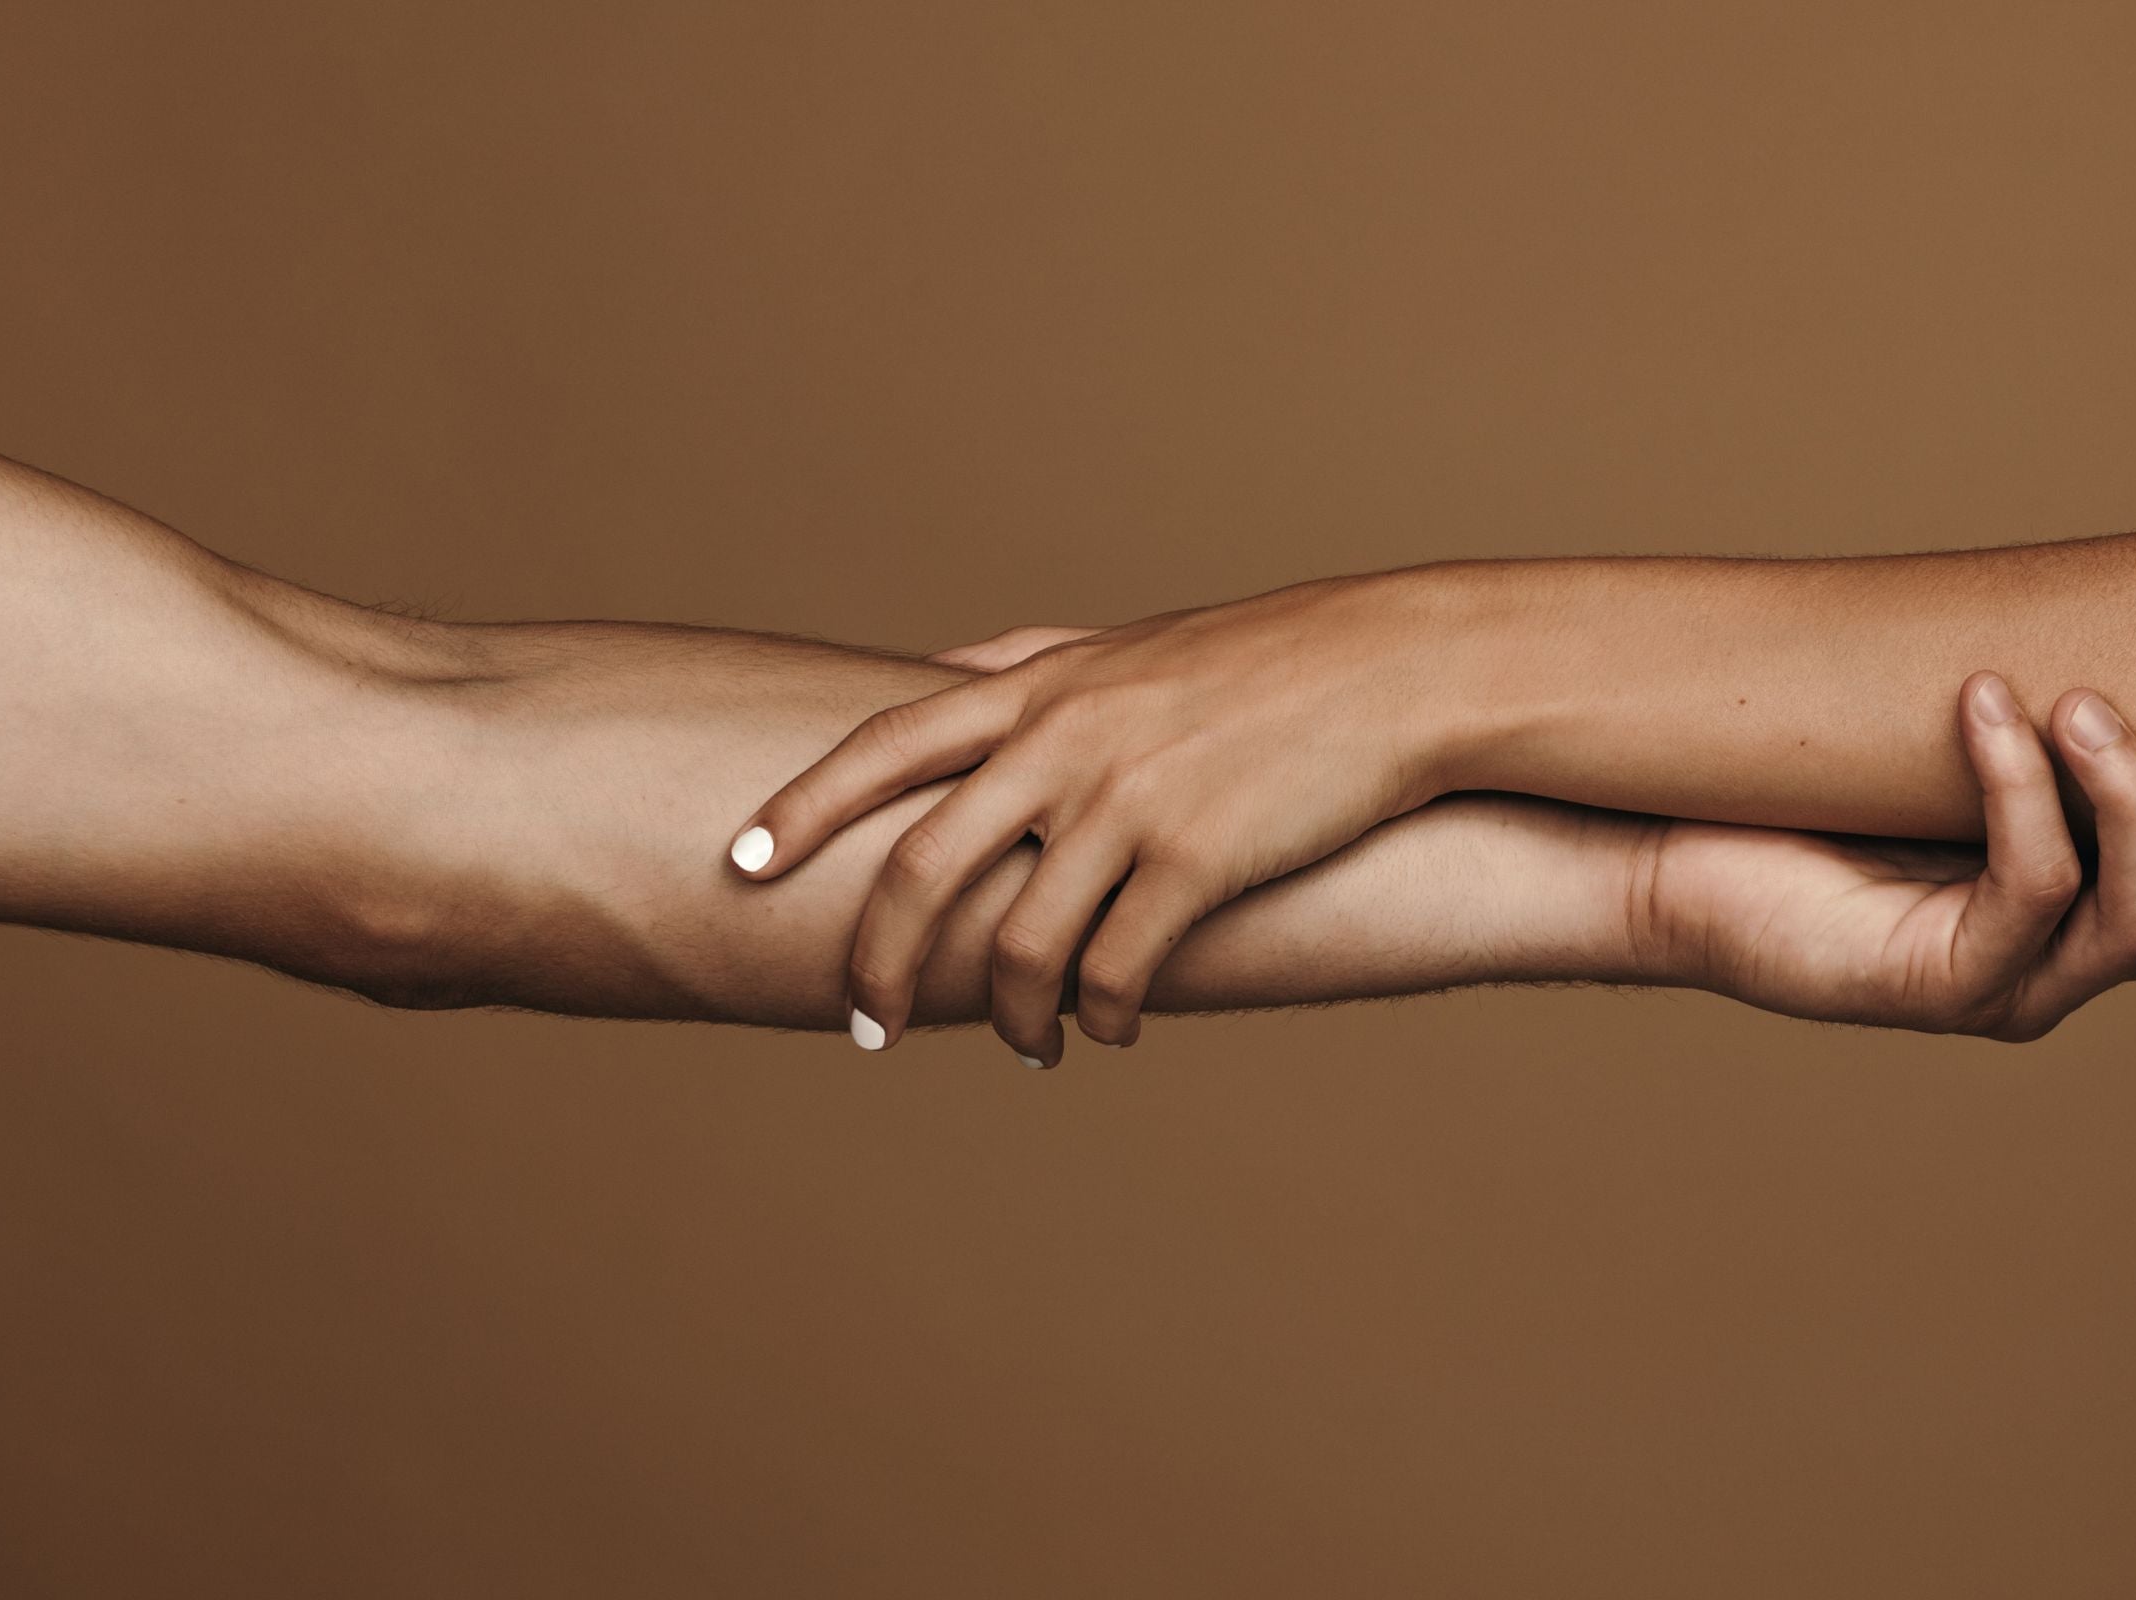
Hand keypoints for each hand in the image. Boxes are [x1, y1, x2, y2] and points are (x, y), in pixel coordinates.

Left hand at [727, 577, 1458, 1063]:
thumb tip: (945, 664)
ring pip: (1022, 942)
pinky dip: (1100, 1017)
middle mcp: (1065, 741)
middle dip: (880, 964)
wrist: (1395, 672)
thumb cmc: (1264, 660)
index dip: (801, 809)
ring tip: (1027, 1046)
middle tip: (867, 1026)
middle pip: (922, 869)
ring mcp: (1129, 802)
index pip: (883, 748)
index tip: (740, 867)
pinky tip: (1106, 1031)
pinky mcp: (1199, 860)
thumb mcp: (1127, 642)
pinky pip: (1118, 970)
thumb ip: (1029, 655)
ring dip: (1012, 1015)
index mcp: (1038, 688)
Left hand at [1635, 674, 2135, 1037]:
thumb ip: (2075, 700)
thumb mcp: (1978, 731)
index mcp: (2113, 909)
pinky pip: (2026, 892)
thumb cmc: (1828, 785)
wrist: (1684, 847)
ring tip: (2089, 701)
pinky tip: (1992, 709)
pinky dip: (2023, 790)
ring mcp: (2020, 985)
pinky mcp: (1943, 985)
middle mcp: (2084, 963)